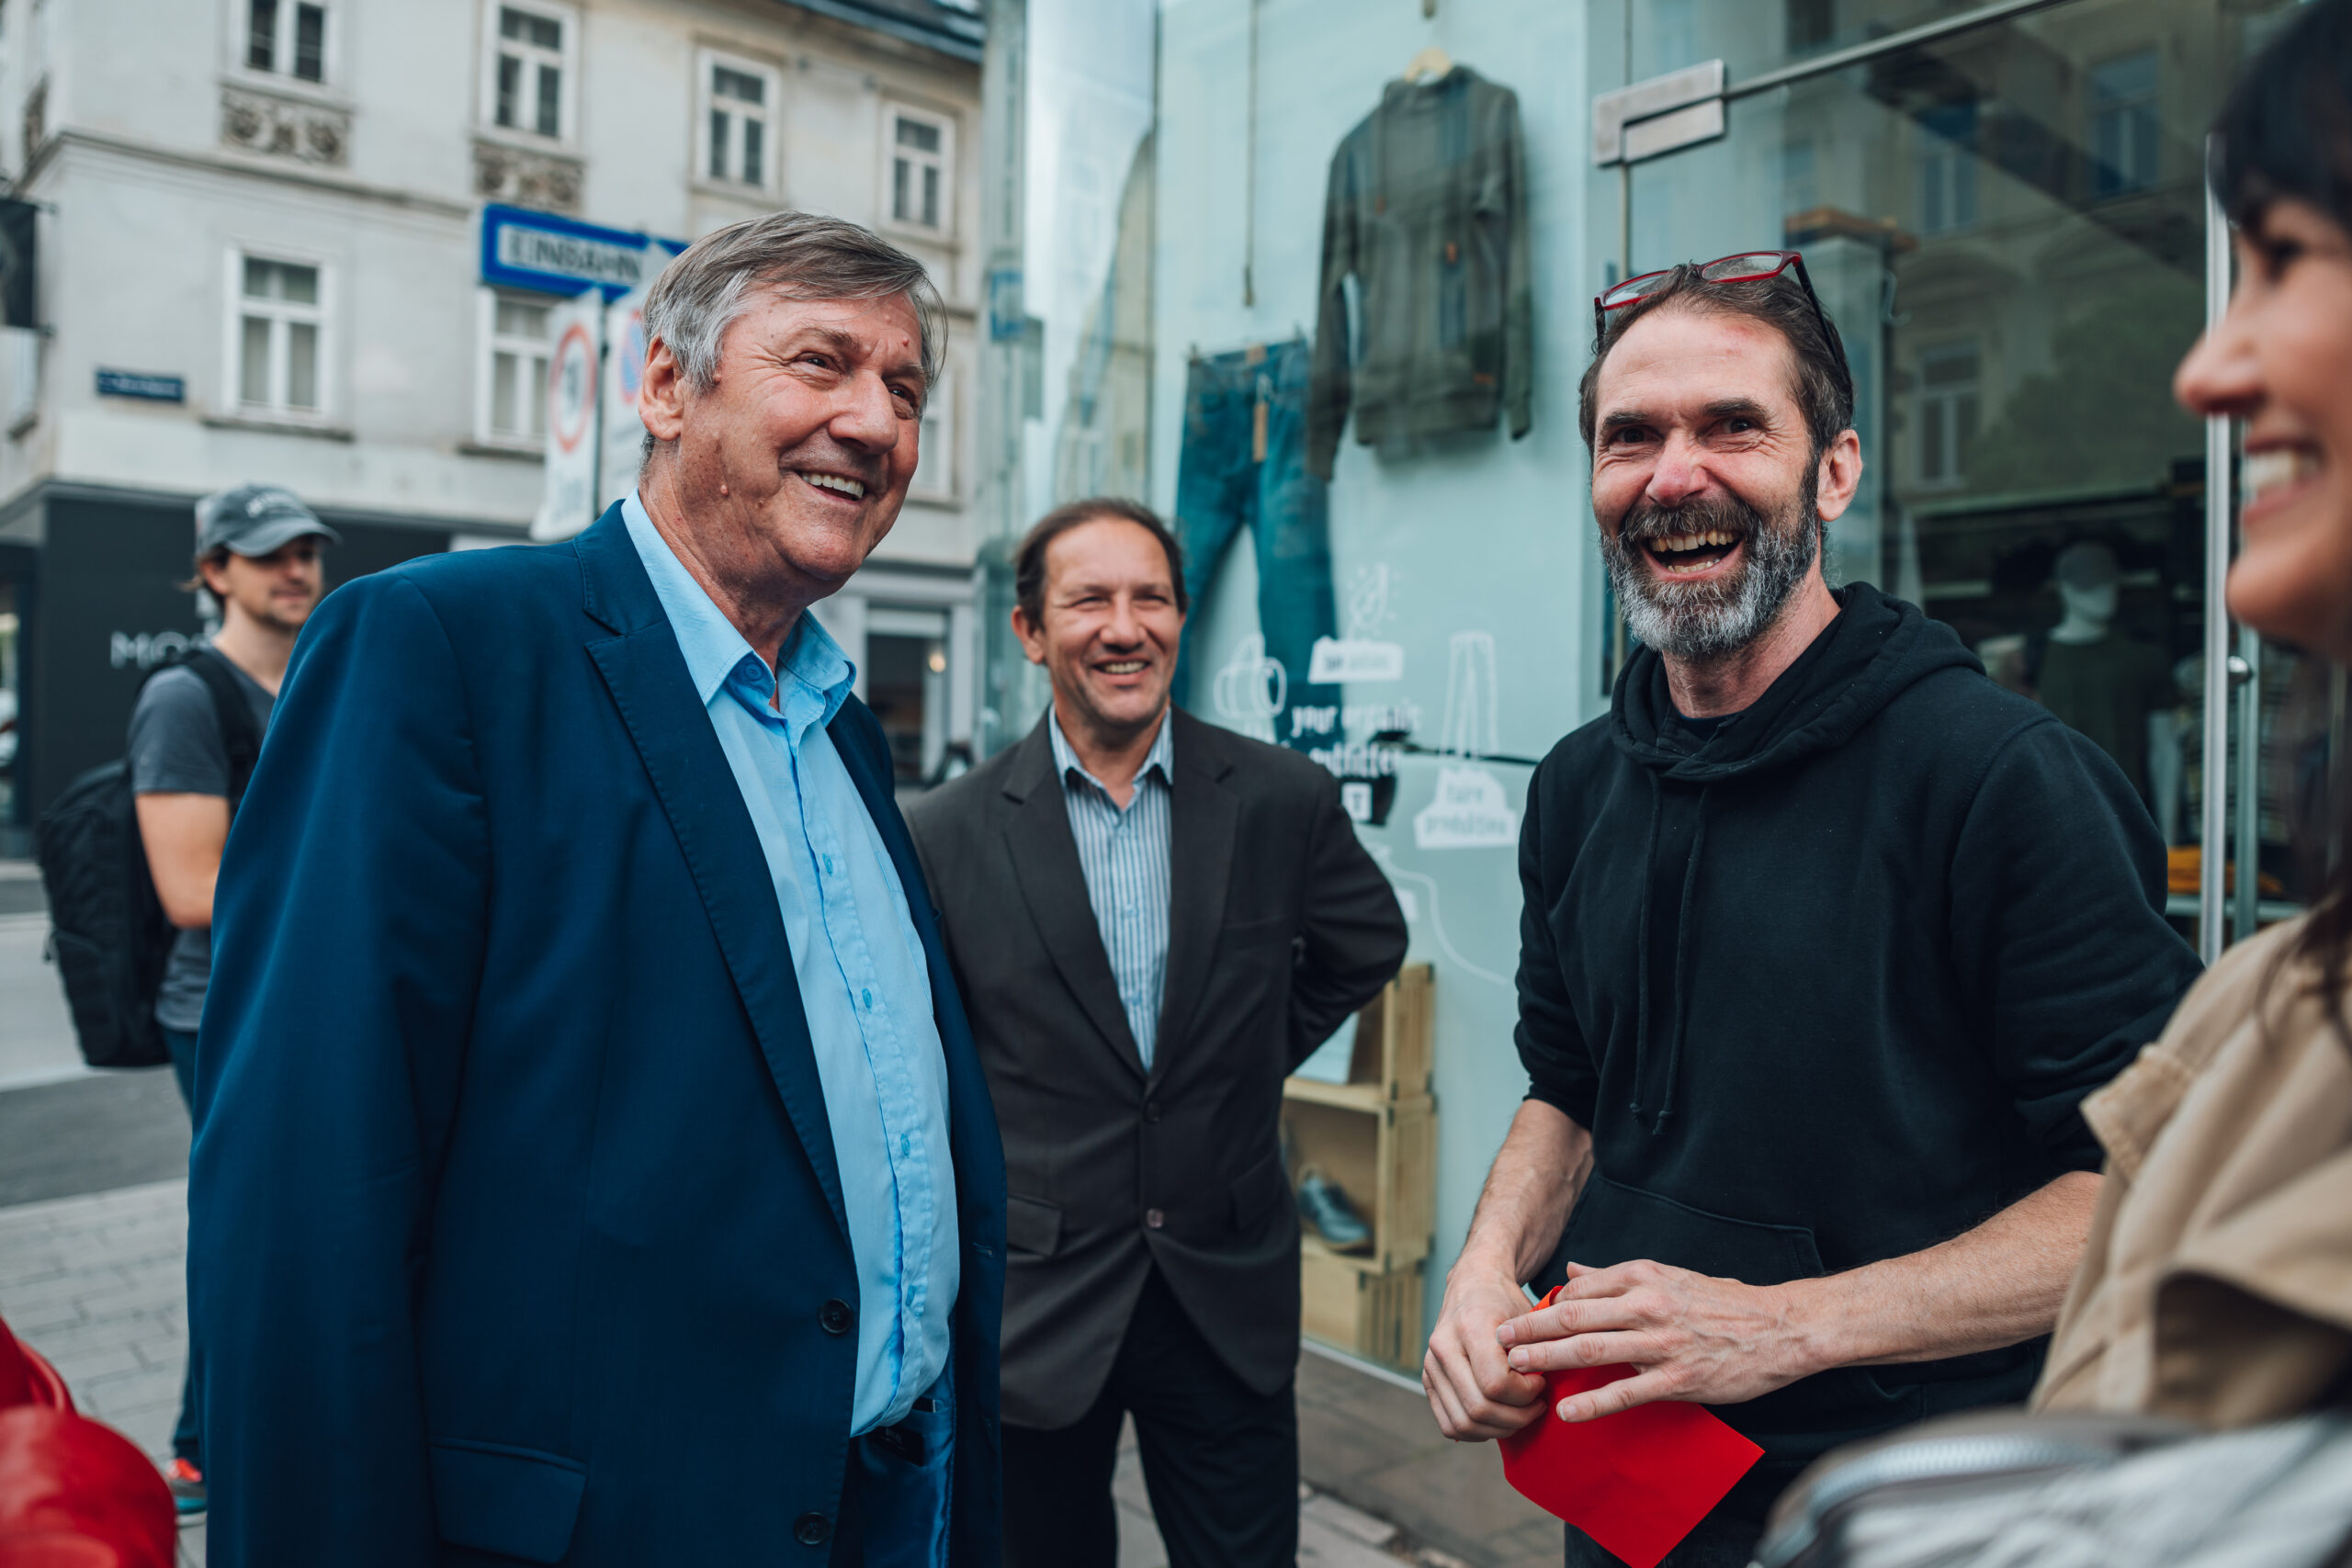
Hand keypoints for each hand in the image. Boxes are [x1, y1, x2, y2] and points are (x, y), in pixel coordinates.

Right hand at [1423, 1259, 1548, 1440]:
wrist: (1473, 1285)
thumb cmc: (1505, 1302)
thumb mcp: (1528, 1315)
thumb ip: (1537, 1350)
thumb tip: (1546, 1389)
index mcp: (1469, 1326)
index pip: (1496, 1383)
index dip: (1526, 1393)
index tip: (1541, 1383)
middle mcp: (1442, 1347)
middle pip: (1479, 1408)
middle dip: (1517, 1416)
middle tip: (1537, 1405)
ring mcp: (1431, 1366)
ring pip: (1463, 1423)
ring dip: (1499, 1429)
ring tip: (1521, 1414)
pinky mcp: (1428, 1380)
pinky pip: (1450, 1425)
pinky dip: (1478, 1432)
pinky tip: (1499, 1419)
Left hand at [1494, 1259, 1819, 1422]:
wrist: (1779, 1327)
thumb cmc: (1722, 1302)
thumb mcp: (1666, 1275)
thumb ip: (1615, 1275)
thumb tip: (1571, 1271)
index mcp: (1641, 1277)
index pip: (1578, 1290)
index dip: (1543, 1307)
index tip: (1516, 1321)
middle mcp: (1645, 1305)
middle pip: (1573, 1317)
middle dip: (1529, 1330)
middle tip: (1497, 1341)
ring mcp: (1661, 1343)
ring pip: (1591, 1350)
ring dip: (1547, 1360)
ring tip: (1516, 1370)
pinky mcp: (1678, 1378)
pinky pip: (1626, 1392)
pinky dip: (1592, 1402)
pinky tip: (1566, 1412)